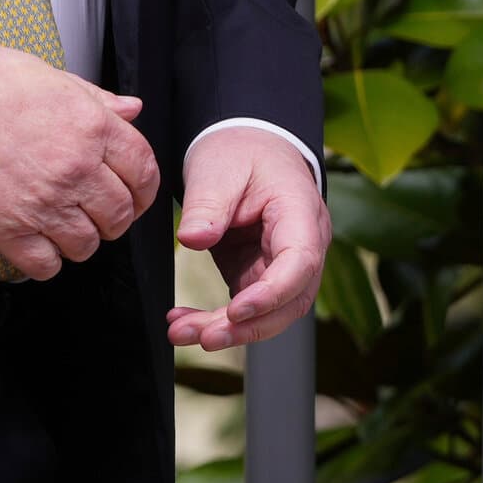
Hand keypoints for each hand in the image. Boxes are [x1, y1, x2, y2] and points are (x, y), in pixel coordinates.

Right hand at [0, 41, 159, 280]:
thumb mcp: (45, 74)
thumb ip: (93, 97)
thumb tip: (130, 109)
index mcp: (89, 125)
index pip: (144, 170)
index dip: (143, 187)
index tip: (133, 192)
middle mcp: (75, 168)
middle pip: (121, 214)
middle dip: (110, 215)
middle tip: (91, 208)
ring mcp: (44, 203)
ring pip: (87, 245)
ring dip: (77, 237)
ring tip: (56, 220)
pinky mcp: (10, 231)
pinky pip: (48, 266)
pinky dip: (45, 259)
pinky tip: (32, 237)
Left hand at [167, 130, 328, 350]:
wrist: (247, 146)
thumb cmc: (241, 152)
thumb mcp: (219, 166)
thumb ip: (208, 203)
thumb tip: (192, 239)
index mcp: (301, 215)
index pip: (299, 263)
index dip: (272, 293)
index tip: (236, 309)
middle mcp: (301, 247)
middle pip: (286, 301)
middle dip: (246, 326)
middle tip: (203, 337)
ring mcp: (280, 265)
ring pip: (266, 313)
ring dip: (226, 330)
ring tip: (182, 333)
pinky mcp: (257, 274)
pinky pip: (244, 306)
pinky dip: (216, 319)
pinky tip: (184, 323)